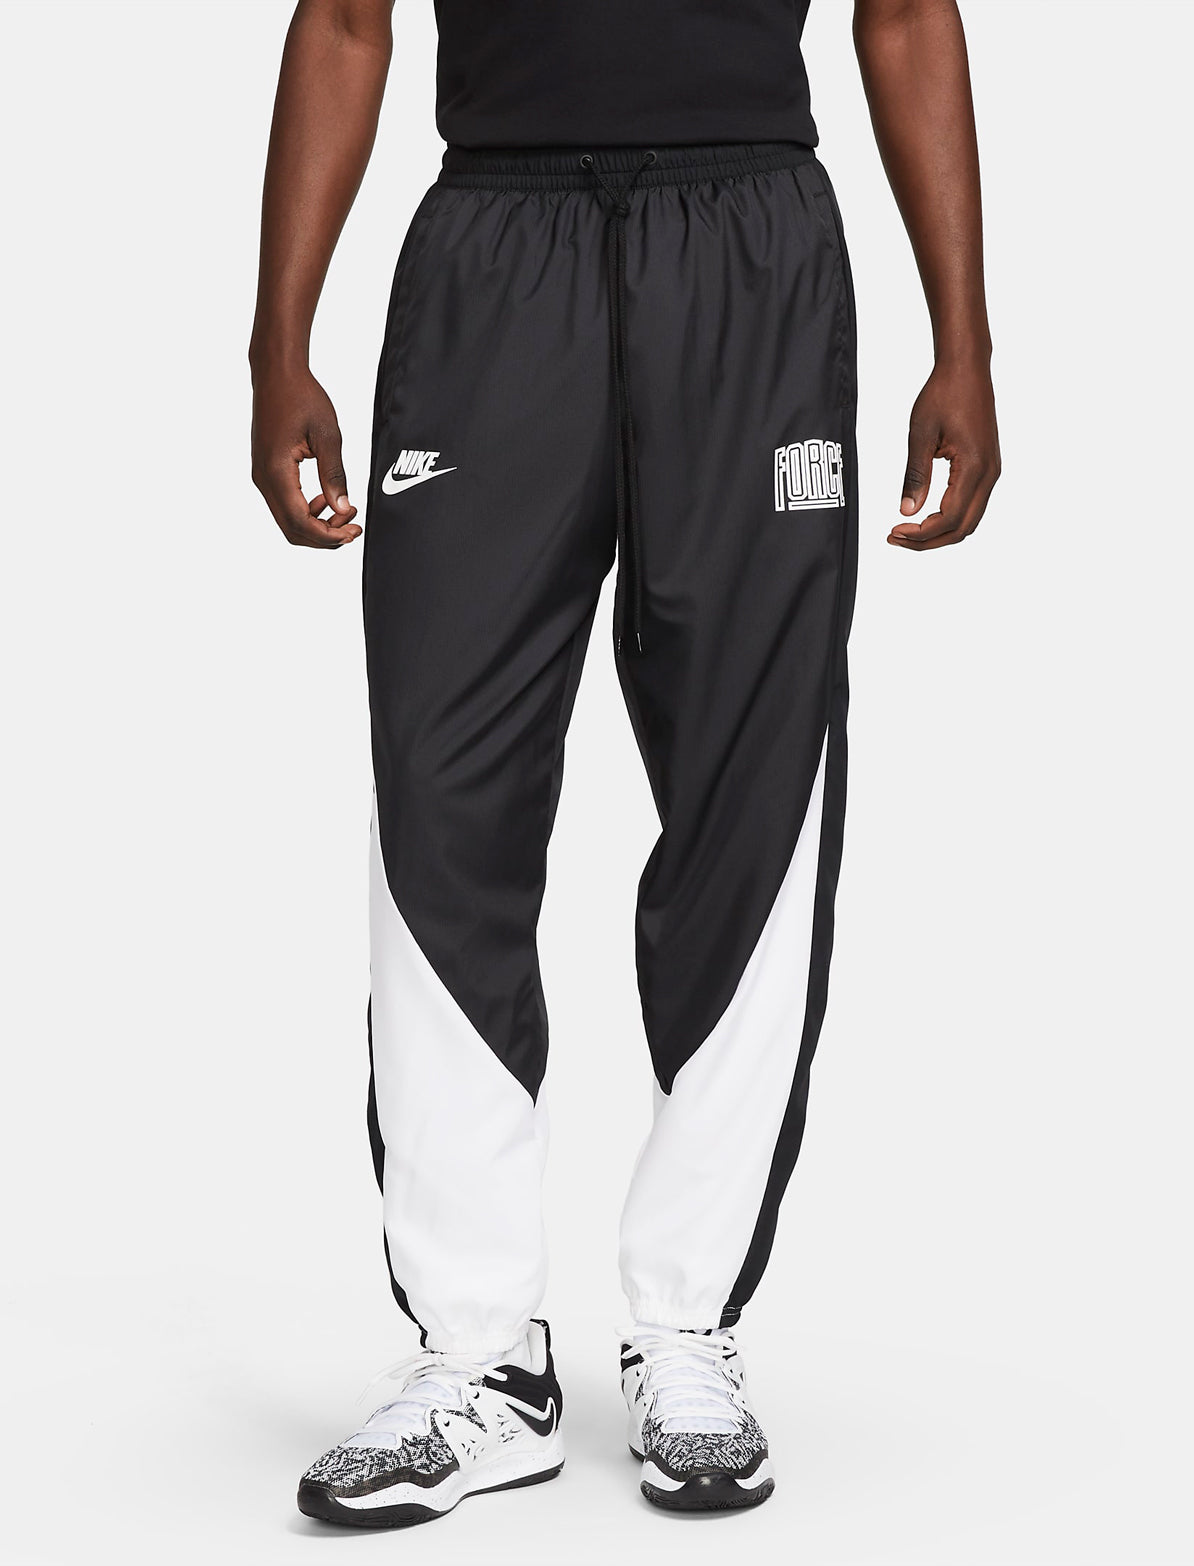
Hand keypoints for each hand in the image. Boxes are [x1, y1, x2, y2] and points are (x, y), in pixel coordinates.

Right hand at [251, 363, 361, 547]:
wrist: (277, 374)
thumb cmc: (301, 396)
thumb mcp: (328, 436)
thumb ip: (334, 474)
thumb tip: (343, 507)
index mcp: (276, 471)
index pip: (300, 522)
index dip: (328, 535)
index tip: (353, 530)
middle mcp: (263, 479)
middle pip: (292, 530)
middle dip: (324, 537)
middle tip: (353, 528)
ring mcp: (262, 476)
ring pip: (288, 521)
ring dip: (317, 525)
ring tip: (344, 512)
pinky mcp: (267, 472)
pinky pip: (285, 505)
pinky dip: (307, 511)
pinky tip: (327, 499)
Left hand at [890, 360, 999, 549]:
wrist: (967, 368)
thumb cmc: (944, 393)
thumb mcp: (920, 435)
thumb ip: (915, 475)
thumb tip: (906, 512)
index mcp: (975, 467)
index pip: (949, 518)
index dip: (920, 533)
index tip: (893, 530)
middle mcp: (990, 473)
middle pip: (962, 528)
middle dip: (928, 540)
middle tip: (896, 538)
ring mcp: (991, 471)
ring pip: (969, 520)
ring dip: (939, 531)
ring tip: (907, 530)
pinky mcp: (987, 467)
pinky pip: (971, 504)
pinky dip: (949, 517)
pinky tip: (925, 515)